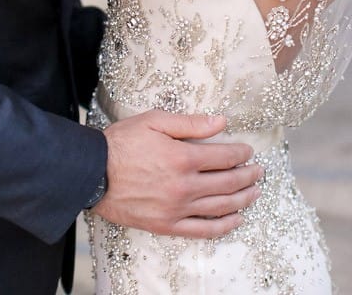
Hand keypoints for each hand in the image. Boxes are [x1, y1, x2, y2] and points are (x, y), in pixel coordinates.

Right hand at [93, 111, 262, 237]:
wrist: (92, 173)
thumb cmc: (122, 143)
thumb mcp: (155, 121)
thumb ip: (190, 123)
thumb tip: (221, 121)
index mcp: (183, 157)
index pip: (224, 156)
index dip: (241, 153)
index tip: (248, 151)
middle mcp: (185, 186)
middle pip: (228, 182)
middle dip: (248, 176)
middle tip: (259, 171)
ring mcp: (177, 209)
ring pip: (221, 207)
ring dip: (243, 199)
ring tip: (254, 193)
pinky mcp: (167, 225)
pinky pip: (202, 230)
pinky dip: (223, 226)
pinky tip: (235, 220)